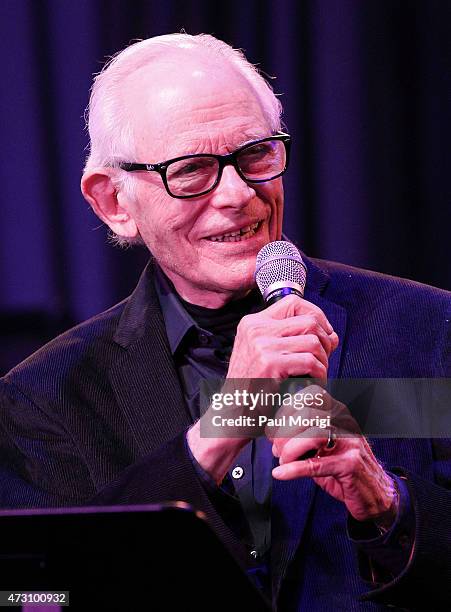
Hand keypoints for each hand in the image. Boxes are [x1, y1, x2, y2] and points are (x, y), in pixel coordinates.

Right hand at [227, 295, 338, 380]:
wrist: (233, 411)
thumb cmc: (251, 387)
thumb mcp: (264, 354)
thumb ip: (293, 340)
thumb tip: (331, 335)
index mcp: (253, 323)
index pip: (293, 303)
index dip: (316, 314)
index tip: (324, 332)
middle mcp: (256, 329)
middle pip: (309, 321)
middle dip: (325, 340)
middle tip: (324, 358)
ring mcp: (262, 346)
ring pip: (313, 341)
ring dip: (323, 360)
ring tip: (318, 372)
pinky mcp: (270, 364)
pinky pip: (310, 361)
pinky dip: (319, 373)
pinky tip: (314, 382)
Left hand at [270, 388, 397, 524]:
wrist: (374, 494)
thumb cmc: (343, 467)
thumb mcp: (322, 446)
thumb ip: (301, 435)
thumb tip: (272, 434)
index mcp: (338, 412)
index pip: (309, 396)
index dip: (287, 410)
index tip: (275, 430)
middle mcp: (345, 422)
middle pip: (307, 415)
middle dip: (284, 434)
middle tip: (277, 451)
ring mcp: (350, 442)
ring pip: (312, 436)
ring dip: (289, 451)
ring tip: (283, 462)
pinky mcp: (350, 464)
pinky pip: (316, 464)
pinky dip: (293, 469)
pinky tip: (281, 473)